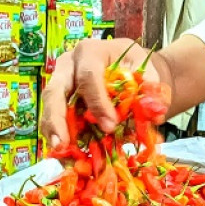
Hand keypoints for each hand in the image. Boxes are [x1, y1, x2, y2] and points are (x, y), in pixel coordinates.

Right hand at [40, 38, 157, 147]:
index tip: (110, 126)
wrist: (127, 67)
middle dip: (57, 118)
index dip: (97, 102)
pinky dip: (59, 135)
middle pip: (55, 90)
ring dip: (52, 130)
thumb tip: (155, 113)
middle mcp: (69, 65)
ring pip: (49, 106)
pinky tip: (65, 153)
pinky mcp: (60, 100)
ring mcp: (60, 82)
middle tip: (63, 143)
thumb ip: (150, 89)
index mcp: (91, 52)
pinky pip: (54, 118)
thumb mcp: (146, 70)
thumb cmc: (134, 67)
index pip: (89, 77)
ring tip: (60, 151)